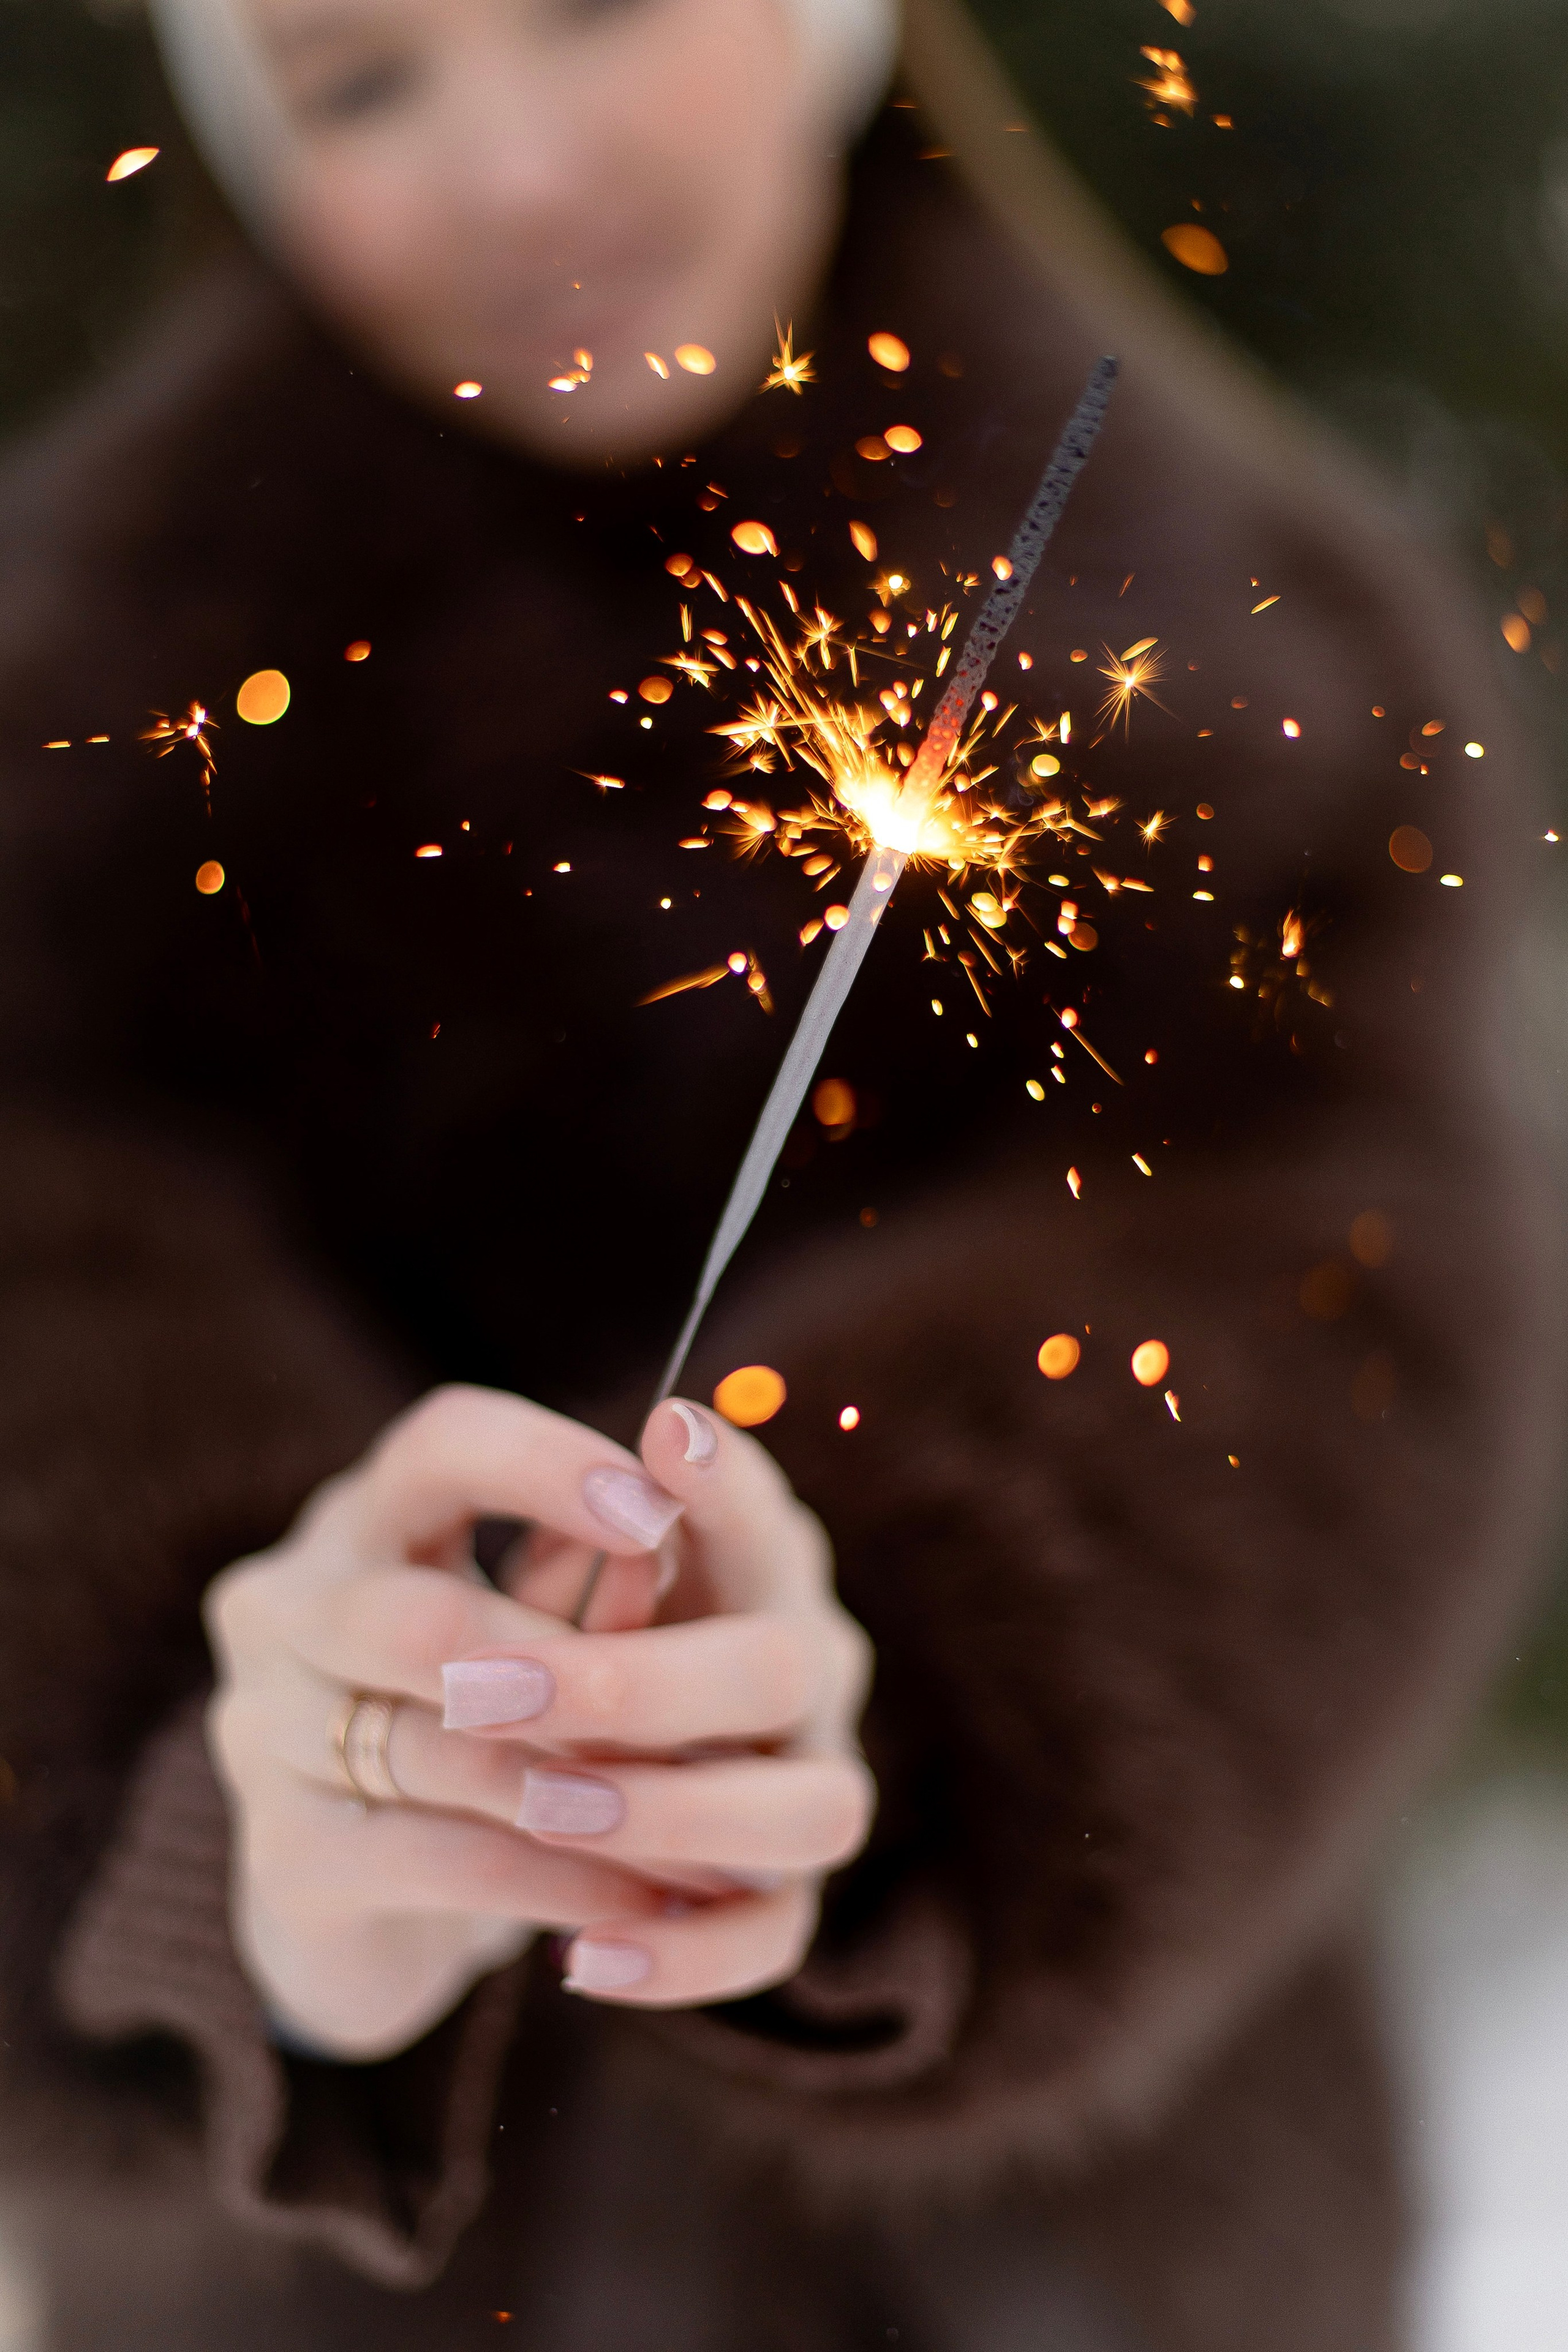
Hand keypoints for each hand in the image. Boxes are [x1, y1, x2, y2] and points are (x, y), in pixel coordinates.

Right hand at [204, 1384, 874, 2058]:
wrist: (383, 1905)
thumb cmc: (505, 1723)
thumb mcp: (566, 1629)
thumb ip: (611, 1580)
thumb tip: (665, 1545)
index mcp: (371, 1512)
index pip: (442, 1442)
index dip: (547, 1466)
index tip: (657, 1517)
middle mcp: (289, 1602)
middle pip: (422, 1618)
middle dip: (580, 1677)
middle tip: (709, 1723)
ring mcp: (263, 1729)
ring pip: (439, 1749)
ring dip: (591, 1791)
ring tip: (714, 1827)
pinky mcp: (283, 1857)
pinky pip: (439, 1858)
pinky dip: (558, 1878)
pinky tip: (645, 1901)